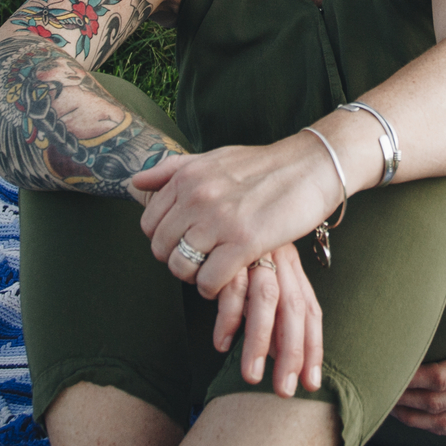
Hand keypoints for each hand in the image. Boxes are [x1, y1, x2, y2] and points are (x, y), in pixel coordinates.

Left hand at [131, 134, 338, 297]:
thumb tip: (135, 182)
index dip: (164, 240)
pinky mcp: (244, 242)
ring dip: (194, 277)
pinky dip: (213, 288)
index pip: (149, 224)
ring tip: (212, 270)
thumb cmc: (264, 166)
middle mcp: (197, 197)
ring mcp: (220, 220)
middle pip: (162, 249)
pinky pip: (208, 281)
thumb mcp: (214, 158)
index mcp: (187, 177)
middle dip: (177, 260)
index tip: (185, 242)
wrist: (311, 166)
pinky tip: (227, 278)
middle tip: (200, 260)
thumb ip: (173, 170)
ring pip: (181, 267)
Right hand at [210, 242, 324, 396]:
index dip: (313, 347)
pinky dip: (227, 317)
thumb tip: (278, 355)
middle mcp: (279, 262)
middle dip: (292, 353)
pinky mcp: (228, 253)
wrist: (220, 195)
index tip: (311, 383)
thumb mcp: (263, 272)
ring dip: (259, 342)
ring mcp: (255, 256)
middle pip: (293, 311)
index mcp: (292, 268)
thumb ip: (272, 310)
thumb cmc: (241, 244)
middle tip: (285, 391)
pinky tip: (222, 343)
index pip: (310, 311)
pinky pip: (231, 288)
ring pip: (265, 302)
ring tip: (251, 377)